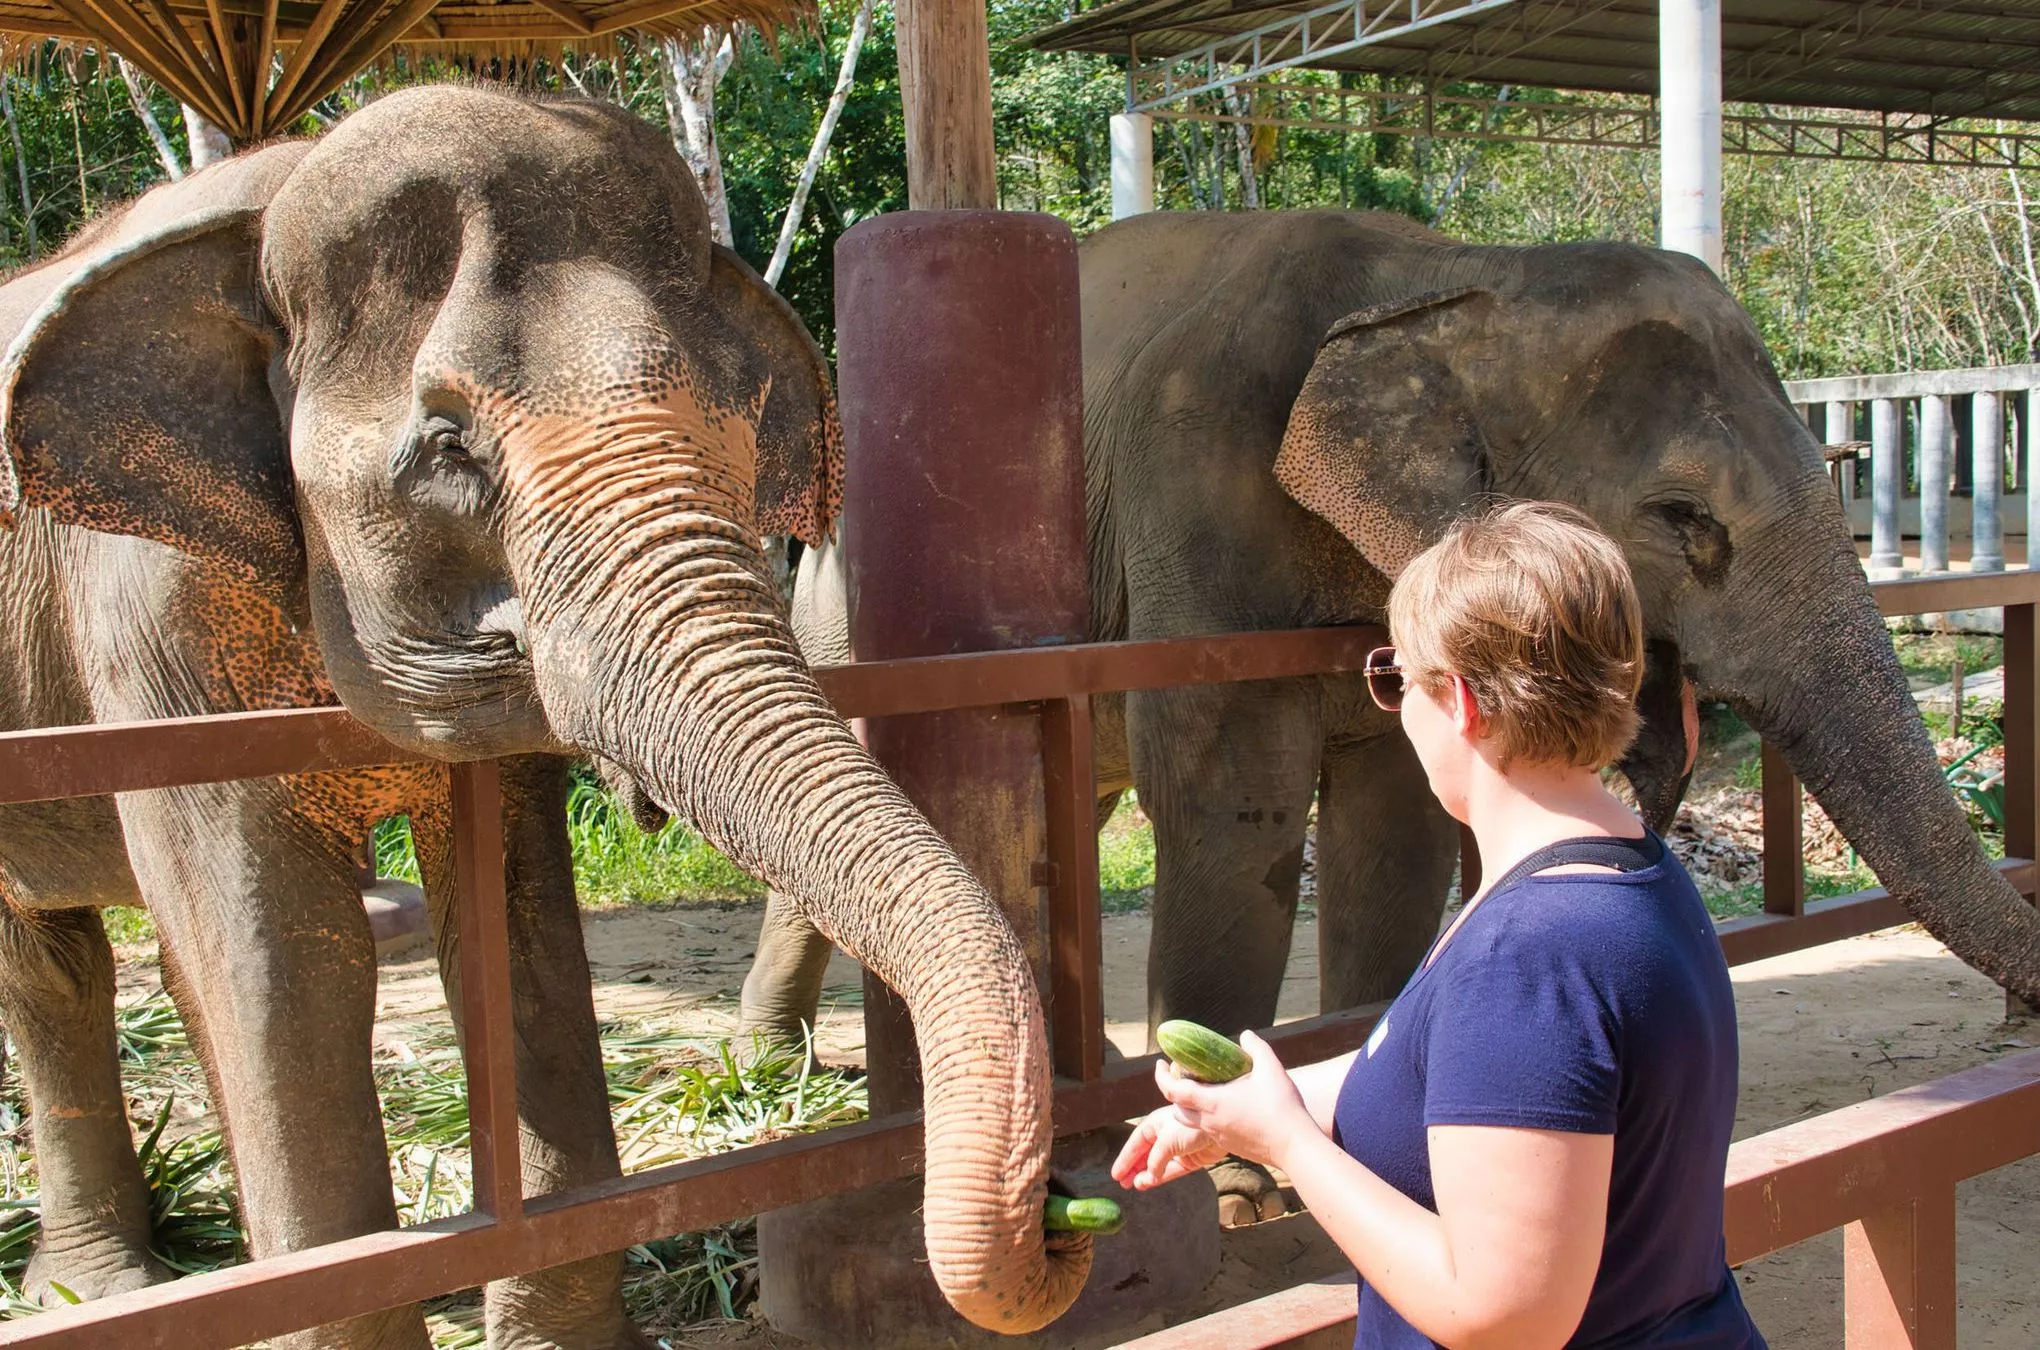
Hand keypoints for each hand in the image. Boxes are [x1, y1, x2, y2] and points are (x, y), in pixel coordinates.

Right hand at [1111, 1097, 1228, 1191]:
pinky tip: (1150, 1183)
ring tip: (1135, 1186)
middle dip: (1134, 1169)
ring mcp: (1177, 1149)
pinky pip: (1171, 1171)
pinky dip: (1160, 1177)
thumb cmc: (1189, 1125)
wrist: (1218, 1127)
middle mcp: (1164, 1136)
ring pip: (1157, 1165)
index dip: (1125, 1159)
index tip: (1116, 1175)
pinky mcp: (1190, 1160)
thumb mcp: (1166, 1141)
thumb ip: (1155, 1160)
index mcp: (1155, 1125)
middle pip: (1145, 1155)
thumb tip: (1149, 1176)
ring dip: (1146, 1175)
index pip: (1135, 1144)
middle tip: (1123, 1184)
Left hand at [1112, 1031, 1320, 1190]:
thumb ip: (1256, 1047)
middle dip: (1173, 1094)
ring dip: (1189, 1109)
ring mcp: (1219, 1136)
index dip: (1161, 1076)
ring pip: (1191, 1124)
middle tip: (1179, 1078)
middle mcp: (1209, 1122)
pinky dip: (1206, 1120)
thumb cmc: (1281, 1106)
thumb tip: (1246, 1035)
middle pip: (1177, 1110)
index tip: (1160, 1063)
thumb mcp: (1271, 1067)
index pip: (1173, 1090)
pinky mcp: (1231, 1146)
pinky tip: (1225, 1110)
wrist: (1295, 1146)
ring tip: (1201, 1094)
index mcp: (1212, 1102)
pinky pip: (1209, 1133)